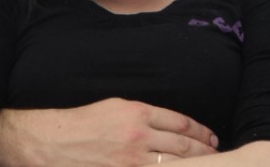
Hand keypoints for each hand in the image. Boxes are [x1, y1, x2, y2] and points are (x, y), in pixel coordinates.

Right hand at [0, 98, 217, 166]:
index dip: (199, 130)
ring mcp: (132, 160)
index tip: (210, 136)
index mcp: (135, 112)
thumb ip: (140, 115)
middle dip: (204, 150)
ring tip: (209, 166)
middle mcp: (138, 135)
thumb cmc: (81, 123)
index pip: (179, 121)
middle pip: (183, 144)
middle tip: (218, 153)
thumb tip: (165, 126)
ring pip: (175, 164)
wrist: (51, 143)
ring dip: (196, 166)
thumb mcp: (112, 107)